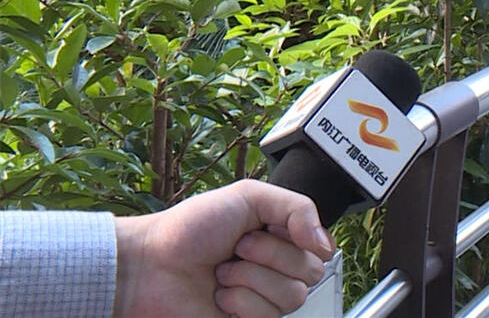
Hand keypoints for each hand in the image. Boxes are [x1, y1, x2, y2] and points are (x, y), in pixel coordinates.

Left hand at [113, 180, 335, 317]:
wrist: (149, 265)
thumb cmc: (189, 228)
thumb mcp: (249, 195)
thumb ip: (299, 208)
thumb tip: (326, 244)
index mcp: (280, 235)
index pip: (320, 244)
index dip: (298, 236)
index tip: (267, 227)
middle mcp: (275, 267)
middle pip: (311, 271)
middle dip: (268, 255)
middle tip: (236, 248)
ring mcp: (262, 296)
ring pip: (292, 296)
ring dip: (251, 280)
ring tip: (223, 273)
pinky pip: (268, 316)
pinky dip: (240, 303)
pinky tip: (219, 295)